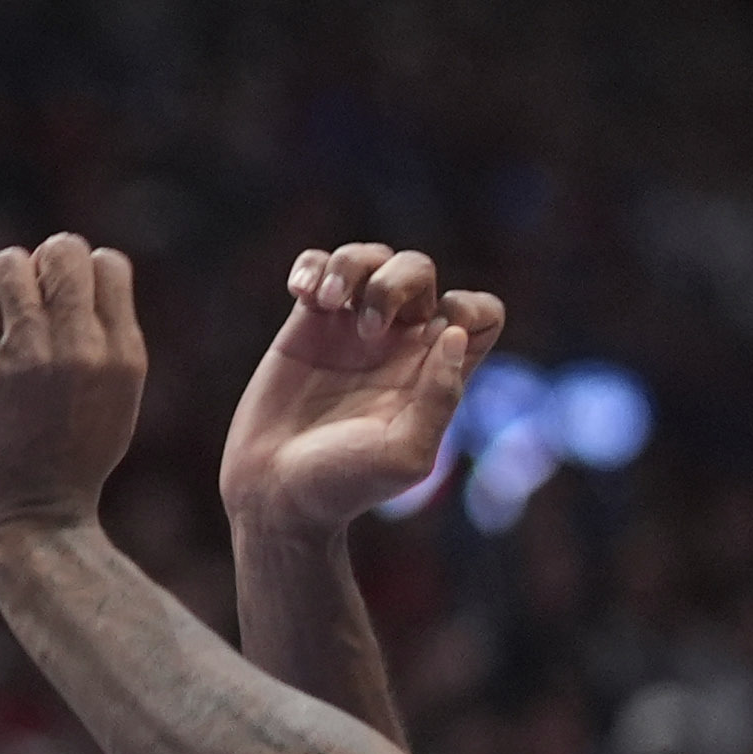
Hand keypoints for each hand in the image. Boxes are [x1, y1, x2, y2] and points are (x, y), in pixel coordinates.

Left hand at [0, 235, 147, 558]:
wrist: (34, 520)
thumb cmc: (72, 460)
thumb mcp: (115, 397)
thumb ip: (100, 339)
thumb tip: (55, 279)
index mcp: (122, 353)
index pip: (109, 264)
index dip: (83, 274)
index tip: (67, 308)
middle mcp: (80, 347)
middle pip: (62, 249)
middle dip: (42, 266)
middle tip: (30, 305)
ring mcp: (29, 355)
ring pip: (8, 264)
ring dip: (0, 283)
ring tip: (0, 316)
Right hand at [218, 243, 504, 536]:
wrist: (275, 494)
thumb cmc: (344, 486)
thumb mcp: (407, 455)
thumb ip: (441, 396)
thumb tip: (452, 331)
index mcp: (434, 372)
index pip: (477, 312)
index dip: (467, 307)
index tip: (432, 336)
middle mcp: (396, 345)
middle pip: (419, 271)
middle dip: (396, 282)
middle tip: (367, 330)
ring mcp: (349, 331)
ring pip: (368, 259)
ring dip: (350, 266)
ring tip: (323, 302)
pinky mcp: (305, 325)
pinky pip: (317, 267)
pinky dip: (312, 267)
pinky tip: (300, 295)